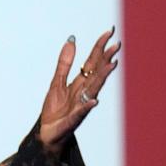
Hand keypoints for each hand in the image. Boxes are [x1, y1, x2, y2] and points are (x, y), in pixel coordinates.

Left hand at [39, 28, 120, 149]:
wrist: (48, 132)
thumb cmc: (55, 109)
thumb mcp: (56, 82)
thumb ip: (64, 63)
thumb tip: (71, 41)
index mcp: (79, 83)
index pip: (92, 62)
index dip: (99, 47)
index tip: (109, 33)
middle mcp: (84, 92)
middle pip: (96, 72)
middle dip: (106, 58)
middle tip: (116, 44)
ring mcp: (81, 105)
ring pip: (93, 89)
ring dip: (102, 77)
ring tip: (111, 64)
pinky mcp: (73, 119)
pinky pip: (81, 112)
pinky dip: (87, 106)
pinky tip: (94, 101)